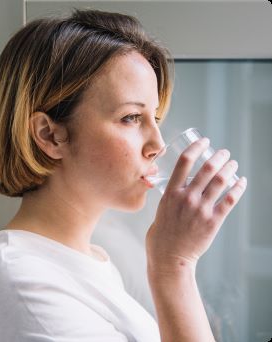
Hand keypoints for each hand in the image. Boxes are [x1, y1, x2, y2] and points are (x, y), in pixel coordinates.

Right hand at [146, 137, 246, 275]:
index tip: (204, 141)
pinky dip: (238, 188)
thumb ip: (172, 196)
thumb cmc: (162, 233)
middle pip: (207, 168)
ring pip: (220, 181)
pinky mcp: (212, 222)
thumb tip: (181, 186)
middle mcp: (186, 197)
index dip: (196, 147)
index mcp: (171, 192)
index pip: (184, 161)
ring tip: (233, 164)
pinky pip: (229, 200)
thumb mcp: (161, 208)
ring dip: (230, 168)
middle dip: (219, 156)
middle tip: (224, 152)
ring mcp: (200, 209)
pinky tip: (242, 182)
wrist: (168, 256)